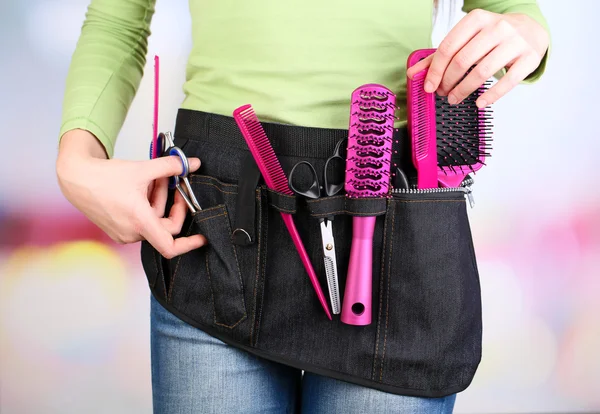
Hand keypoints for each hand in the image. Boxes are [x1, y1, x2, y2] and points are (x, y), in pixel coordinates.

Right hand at [56, 129, 205, 258]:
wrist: (75, 178)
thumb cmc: (104, 176)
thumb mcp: (143, 168)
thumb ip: (170, 167)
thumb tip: (193, 163)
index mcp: (139, 221)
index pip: (170, 246)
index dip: (189, 244)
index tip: (203, 238)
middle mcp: (131, 232)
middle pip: (166, 226)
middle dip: (173, 204)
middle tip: (176, 185)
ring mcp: (123, 233)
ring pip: (153, 221)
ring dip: (159, 200)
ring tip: (156, 178)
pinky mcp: (118, 230)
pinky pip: (141, 221)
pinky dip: (147, 205)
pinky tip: (143, 187)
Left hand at [407, 10, 549, 107]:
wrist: (531, 30)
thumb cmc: (491, 38)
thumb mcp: (466, 40)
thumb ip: (439, 56)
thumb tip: (413, 74)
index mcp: (477, 19)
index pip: (448, 47)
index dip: (435, 70)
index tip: (429, 87)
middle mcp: (497, 27)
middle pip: (463, 60)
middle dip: (448, 81)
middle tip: (442, 93)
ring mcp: (515, 41)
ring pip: (482, 72)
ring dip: (464, 90)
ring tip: (454, 99)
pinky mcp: (530, 57)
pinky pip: (508, 81)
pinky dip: (491, 96)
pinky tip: (479, 103)